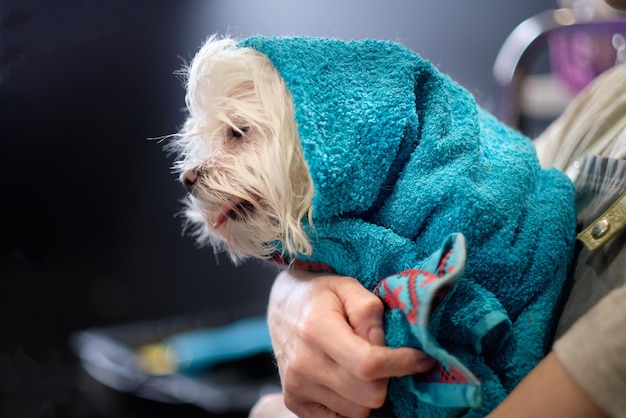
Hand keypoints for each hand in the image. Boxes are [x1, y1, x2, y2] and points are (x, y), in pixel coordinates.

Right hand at [267, 269, 434, 417]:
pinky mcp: (293, 401)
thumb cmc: (320, 293)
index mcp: (317, 329)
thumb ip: (370, 312)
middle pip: (369, 394)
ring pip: (357, 411)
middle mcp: (303, 364)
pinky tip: (348, 381)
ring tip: (360, 366)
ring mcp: (295, 386)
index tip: (421, 358)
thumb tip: (384, 347)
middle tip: (383, 357)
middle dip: (387, 378)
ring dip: (369, 392)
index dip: (402, 364)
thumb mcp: (348, 287)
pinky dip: (352, 404)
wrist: (281, 306)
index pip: (369, 364)